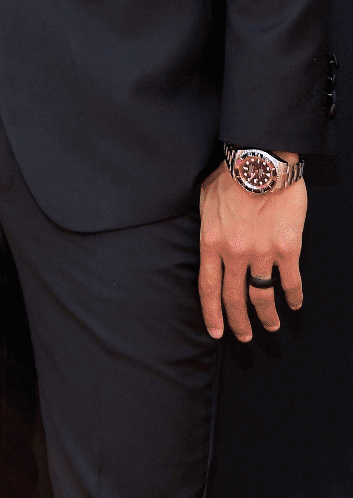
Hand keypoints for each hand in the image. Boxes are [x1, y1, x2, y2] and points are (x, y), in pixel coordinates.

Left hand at [198, 156, 306, 341]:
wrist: (260, 161)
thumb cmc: (230, 175)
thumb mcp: (203, 199)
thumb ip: (205, 224)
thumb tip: (206, 237)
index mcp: (211, 242)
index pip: (208, 288)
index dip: (212, 313)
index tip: (216, 331)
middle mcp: (234, 254)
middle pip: (234, 298)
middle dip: (238, 322)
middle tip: (244, 336)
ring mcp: (262, 253)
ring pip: (263, 296)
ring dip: (266, 316)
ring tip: (270, 326)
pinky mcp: (287, 249)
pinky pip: (290, 282)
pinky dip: (293, 297)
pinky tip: (294, 304)